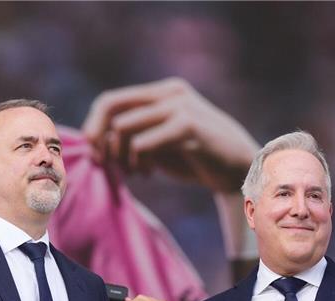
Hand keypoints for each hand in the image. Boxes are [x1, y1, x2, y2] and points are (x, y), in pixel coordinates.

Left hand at [82, 78, 257, 192]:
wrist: (240, 172)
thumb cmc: (198, 160)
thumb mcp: (161, 145)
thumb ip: (135, 137)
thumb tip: (94, 140)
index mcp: (163, 93)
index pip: (112, 101)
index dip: (94, 127)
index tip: (96, 156)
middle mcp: (170, 93)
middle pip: (110, 106)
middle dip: (99, 139)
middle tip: (103, 164)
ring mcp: (180, 106)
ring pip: (123, 126)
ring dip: (121, 155)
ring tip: (137, 172)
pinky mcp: (188, 125)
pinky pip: (142, 142)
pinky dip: (138, 160)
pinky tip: (149, 173)